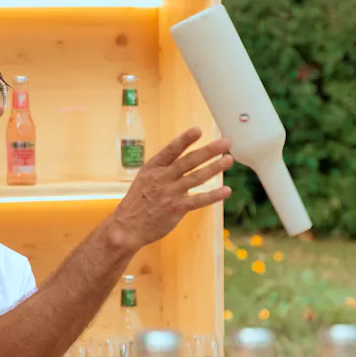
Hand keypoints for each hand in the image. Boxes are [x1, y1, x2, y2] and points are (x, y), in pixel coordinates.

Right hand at [109, 128, 231, 251]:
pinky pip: (199, 200)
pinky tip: (226, 190)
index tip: (198, 130)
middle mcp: (163, 178)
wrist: (127, 227)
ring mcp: (170, 193)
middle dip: (209, 150)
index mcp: (153, 168)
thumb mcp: (145, 179)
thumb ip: (163, 169)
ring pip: (197, 178)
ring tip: (228, 160)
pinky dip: (214, 195)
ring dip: (214, 168)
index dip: (185, 140)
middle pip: (189, 161)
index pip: (171, 150)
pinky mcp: (176, 208)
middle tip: (226, 142)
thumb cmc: (137, 202)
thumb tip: (184, 160)